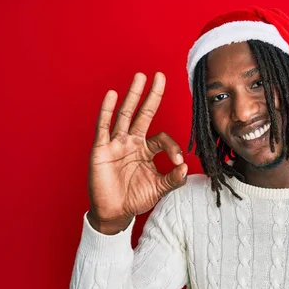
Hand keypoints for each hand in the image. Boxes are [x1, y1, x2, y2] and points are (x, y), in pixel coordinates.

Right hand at [87, 72, 186, 231]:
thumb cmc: (135, 198)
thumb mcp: (159, 189)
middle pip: (144, 114)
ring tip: (140, 77)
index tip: (177, 163)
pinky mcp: (101, 149)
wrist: (114, 212)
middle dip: (152, 96)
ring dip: (133, 96)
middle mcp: (132, 142)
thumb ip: (174, 179)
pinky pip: (104, 127)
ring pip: (125, 115)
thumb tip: (186, 167)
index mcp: (147, 150)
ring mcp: (116, 144)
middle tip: (159, 76)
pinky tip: (112, 95)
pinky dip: (107, 111)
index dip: (172, 147)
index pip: (162, 139)